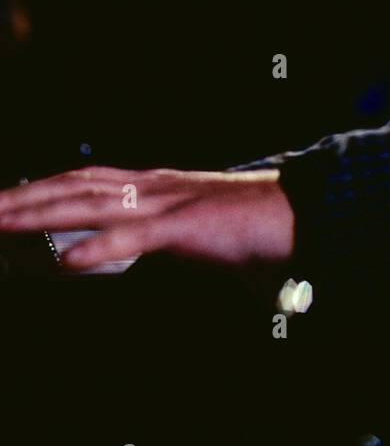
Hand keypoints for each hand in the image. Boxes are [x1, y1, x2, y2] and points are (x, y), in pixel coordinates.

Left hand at [0, 166, 294, 270]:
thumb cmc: (254, 229)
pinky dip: (98, 249)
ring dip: (39, 215)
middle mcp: (153, 187)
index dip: (40, 188)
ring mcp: (169, 203)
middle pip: (72, 187)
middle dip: (21, 197)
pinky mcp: (189, 227)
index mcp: (154, 187)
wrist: (304, 213)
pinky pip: (136, 237)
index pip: (83, 181)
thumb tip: (127, 255)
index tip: (5, 199)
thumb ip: (159, 240)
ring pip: (90, 206)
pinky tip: (66, 264)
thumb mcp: (195, 232)